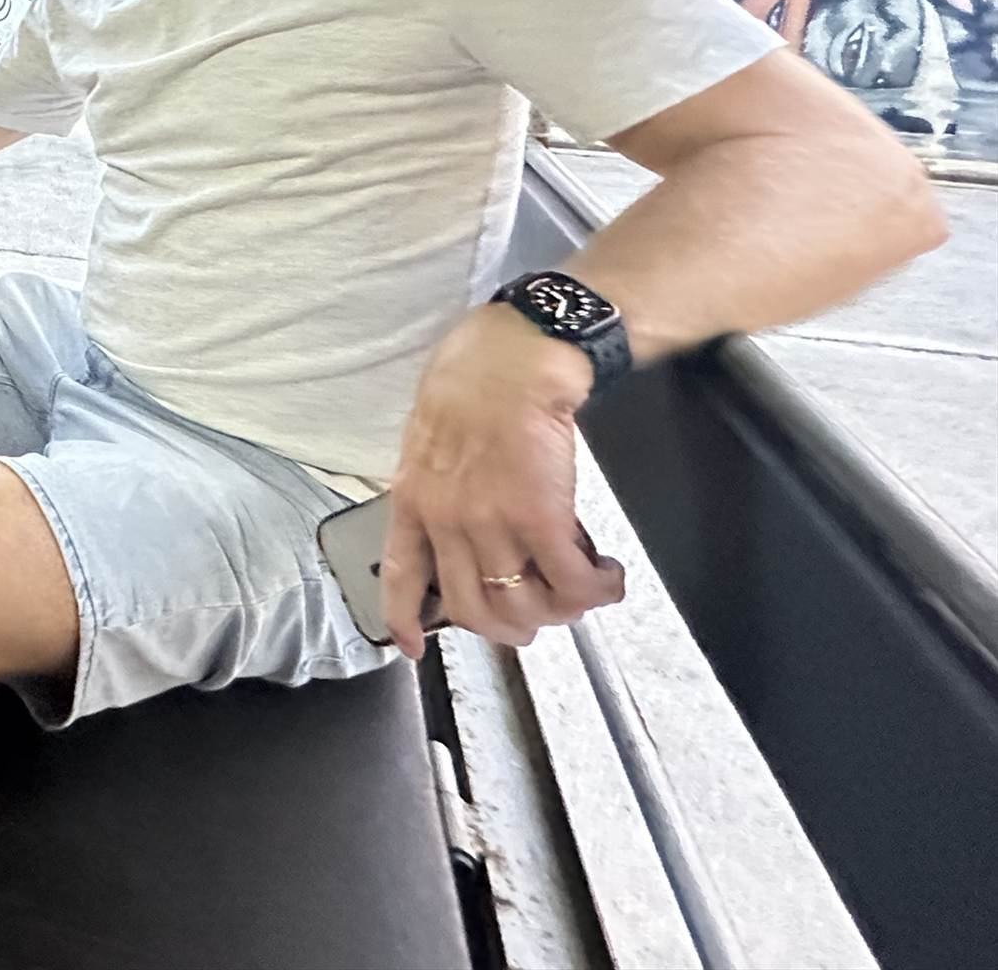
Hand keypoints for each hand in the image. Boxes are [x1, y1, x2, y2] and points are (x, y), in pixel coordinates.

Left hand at [380, 305, 624, 658]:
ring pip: (525, 605)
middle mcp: (446, 522)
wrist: (512, 360)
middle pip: (474, 609)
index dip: (405, 620)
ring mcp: (491, 523)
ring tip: (579, 592)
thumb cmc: (473, 382)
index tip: (413, 647)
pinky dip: (596, 590)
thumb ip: (437, 487)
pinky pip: (572, 582)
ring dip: (560, 612)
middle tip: (538, 617)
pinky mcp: (540, 518)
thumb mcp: (428, 438)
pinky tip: (607, 577)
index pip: (400, 577)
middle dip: (511, 627)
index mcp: (413, 500)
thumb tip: (461, 526)